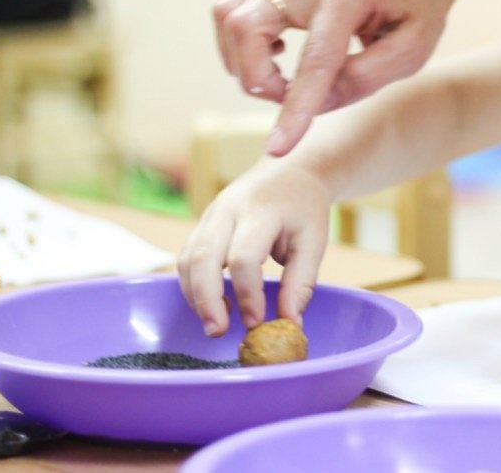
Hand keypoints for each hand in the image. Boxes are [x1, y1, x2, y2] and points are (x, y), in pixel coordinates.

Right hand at [178, 156, 332, 335]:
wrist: (293, 169)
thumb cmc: (305, 208)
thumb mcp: (313, 242)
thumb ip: (301, 282)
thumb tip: (289, 323)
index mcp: (261, 210)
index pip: (243, 258)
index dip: (246, 294)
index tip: (256, 323)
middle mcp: (229, 208)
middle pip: (203, 257)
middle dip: (206, 300)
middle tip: (218, 332)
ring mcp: (211, 213)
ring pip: (188, 258)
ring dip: (195, 295)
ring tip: (215, 324)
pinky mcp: (203, 221)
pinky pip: (186, 255)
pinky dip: (193, 284)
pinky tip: (211, 304)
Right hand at [213, 0, 454, 155]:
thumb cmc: (416, 8)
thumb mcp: (414, 49)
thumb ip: (366, 78)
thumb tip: (317, 102)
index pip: (314, 58)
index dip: (295, 107)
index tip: (277, 148)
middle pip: (247, 27)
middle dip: (258, 78)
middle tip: (291, 96)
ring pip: (229, 19)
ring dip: (245, 63)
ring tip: (285, 78)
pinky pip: (231, 14)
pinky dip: (241, 46)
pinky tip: (277, 56)